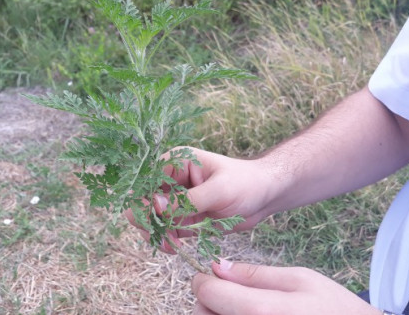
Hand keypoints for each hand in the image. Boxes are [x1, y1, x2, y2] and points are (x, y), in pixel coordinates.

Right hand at [124, 147, 274, 252]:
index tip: (158, 216)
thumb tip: (156, 206)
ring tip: (171, 244)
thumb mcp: (218, 190)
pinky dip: (166, 240)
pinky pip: (166, 231)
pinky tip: (176, 247)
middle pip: (143, 201)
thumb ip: (187, 200)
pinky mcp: (183, 218)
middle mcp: (170, 180)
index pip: (146, 181)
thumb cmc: (246, 183)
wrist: (265, 196)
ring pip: (151, 219)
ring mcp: (175, 200)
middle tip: (163, 235)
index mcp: (174, 162)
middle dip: (148, 220)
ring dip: (156, 233)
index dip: (145, 200)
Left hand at [192, 259, 380, 314]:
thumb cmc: (334, 309)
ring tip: (243, 310)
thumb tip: (217, 266)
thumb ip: (255, 274)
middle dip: (208, 302)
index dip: (205, 280)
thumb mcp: (301, 279)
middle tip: (228, 295)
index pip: (207, 292)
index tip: (213, 276)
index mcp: (262, 311)